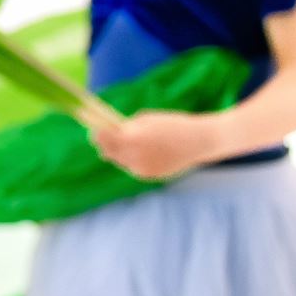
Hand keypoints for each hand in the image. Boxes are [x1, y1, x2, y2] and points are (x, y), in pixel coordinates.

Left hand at [90, 110, 213, 180]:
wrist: (201, 141)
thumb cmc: (174, 124)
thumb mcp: (148, 119)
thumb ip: (127, 127)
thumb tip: (111, 132)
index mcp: (132, 139)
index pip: (103, 138)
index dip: (96, 134)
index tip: (94, 130)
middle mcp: (134, 156)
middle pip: (109, 153)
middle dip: (106, 145)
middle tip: (104, 138)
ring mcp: (141, 168)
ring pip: (121, 162)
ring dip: (121, 153)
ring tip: (131, 143)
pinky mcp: (149, 176)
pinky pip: (133, 168)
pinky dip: (134, 161)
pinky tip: (144, 153)